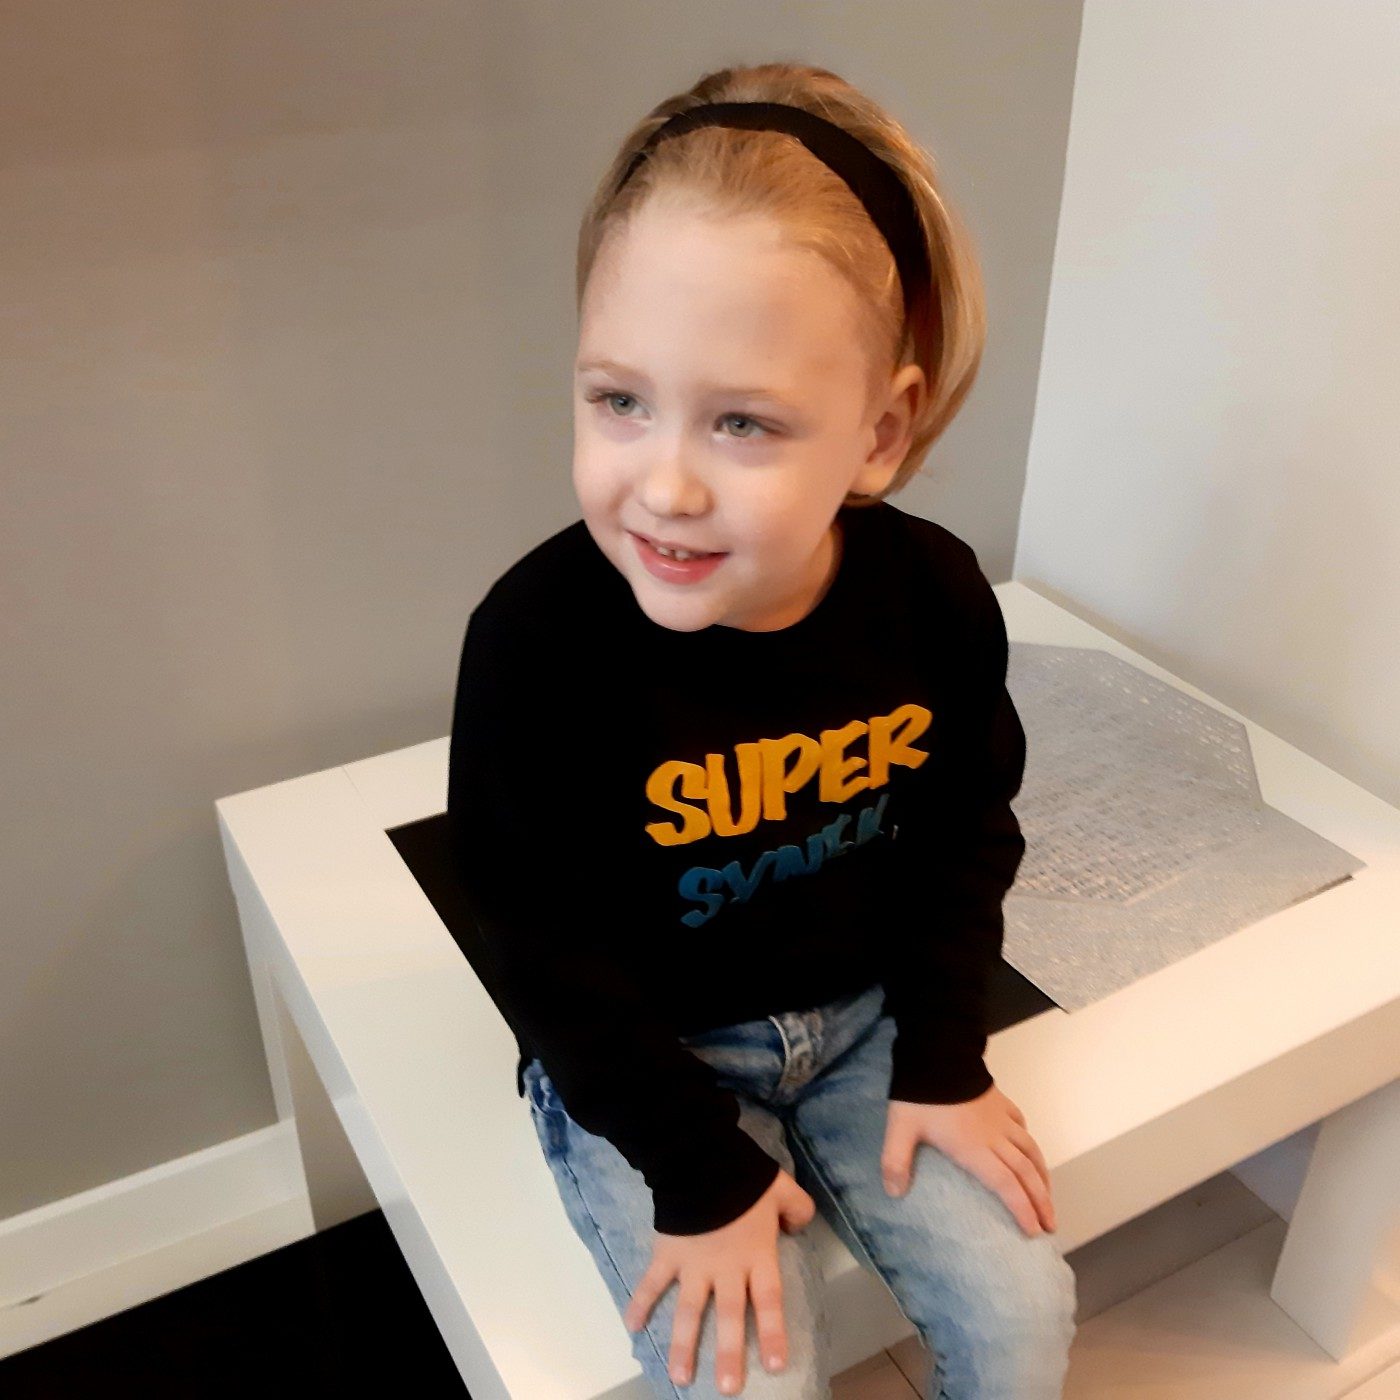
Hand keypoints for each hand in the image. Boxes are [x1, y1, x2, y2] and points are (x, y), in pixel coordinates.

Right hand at [624, 1168, 815, 1393]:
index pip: (768, 1301)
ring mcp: (692, 1264)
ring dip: (683, 1345)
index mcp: (755, 1254)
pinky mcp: (666, 1253)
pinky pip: (651, 1282)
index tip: (774, 1365)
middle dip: (728, 1353)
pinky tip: (632, 1327)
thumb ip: (797, 1209)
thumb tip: (800, 1224)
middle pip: (728, 1316)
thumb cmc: (743, 1175)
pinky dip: (640, 1303)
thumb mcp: (782, 1187)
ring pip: (688, 1311)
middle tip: (727, 1389)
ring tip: (680, 1377)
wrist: (700, 1156)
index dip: (771, 1333)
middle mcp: (724, 1268)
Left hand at [882, 1082, 1056, 1236]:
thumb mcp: (901, 1128)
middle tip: (1051, 1226)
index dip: (1022, 1209)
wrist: (938, 1052)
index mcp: (974, 1149)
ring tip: (1049, 1196)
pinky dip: (1029, 1142)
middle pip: (1026, 1174)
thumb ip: (896, 1161)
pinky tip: (1029, 1150)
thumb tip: (893, 1193)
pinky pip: (1021, 1125)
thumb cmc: (920, 1095)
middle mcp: (994, 1137)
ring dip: (1043, 1176)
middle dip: (1041, 1202)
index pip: (1006, 1186)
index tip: (1034, 1231)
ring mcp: (1000, 1118)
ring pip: (1031, 1150)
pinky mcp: (1000, 1101)